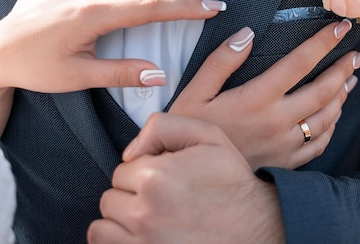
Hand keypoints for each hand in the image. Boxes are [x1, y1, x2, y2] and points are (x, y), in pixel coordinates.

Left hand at [88, 113, 284, 243]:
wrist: (255, 226)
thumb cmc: (232, 183)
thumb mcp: (208, 136)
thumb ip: (163, 127)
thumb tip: (129, 152)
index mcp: (156, 176)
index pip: (123, 169)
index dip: (144, 170)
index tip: (167, 178)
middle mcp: (144, 211)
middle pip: (111, 197)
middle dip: (132, 195)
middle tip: (163, 198)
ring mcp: (142, 241)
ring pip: (104, 224)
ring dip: (122, 219)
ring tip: (152, 216)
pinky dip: (120, 239)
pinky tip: (144, 233)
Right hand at [170, 20, 359, 169]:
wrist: (190, 179)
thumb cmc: (190, 131)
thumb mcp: (194, 93)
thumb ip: (220, 61)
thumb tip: (247, 33)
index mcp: (256, 98)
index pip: (299, 63)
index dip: (323, 42)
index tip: (341, 27)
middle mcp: (277, 121)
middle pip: (323, 90)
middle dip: (344, 68)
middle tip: (358, 54)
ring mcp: (285, 145)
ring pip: (326, 117)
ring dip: (342, 95)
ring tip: (352, 78)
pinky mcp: (286, 163)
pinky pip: (319, 143)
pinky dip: (332, 125)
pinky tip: (335, 114)